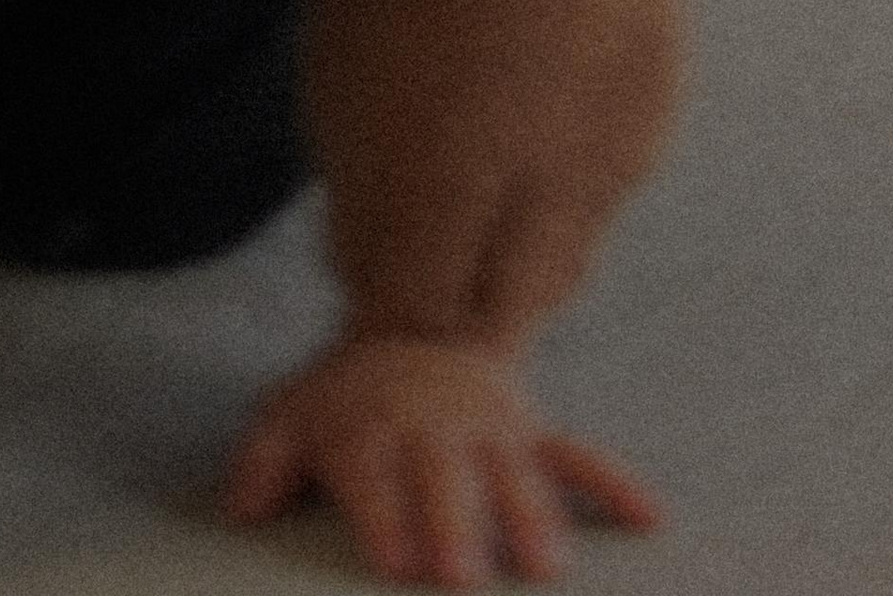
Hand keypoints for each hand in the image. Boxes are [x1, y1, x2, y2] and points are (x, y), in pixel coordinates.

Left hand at [221, 330, 657, 588]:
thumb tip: (242, 510)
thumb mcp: (290, 415)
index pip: (374, 472)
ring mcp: (492, 425)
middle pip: (446, 477)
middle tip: (465, 581)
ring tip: (547, 571)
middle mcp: (435, 425)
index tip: (396, 564)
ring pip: (515, 471)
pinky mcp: (532, 427)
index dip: (383, 516)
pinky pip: (578, 452)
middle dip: (457, 526)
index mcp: (371, 426)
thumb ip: (263, 463)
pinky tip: (650, 518)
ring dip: (531, 518)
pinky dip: (614, 484)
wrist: (415, 322)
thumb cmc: (345, 396)